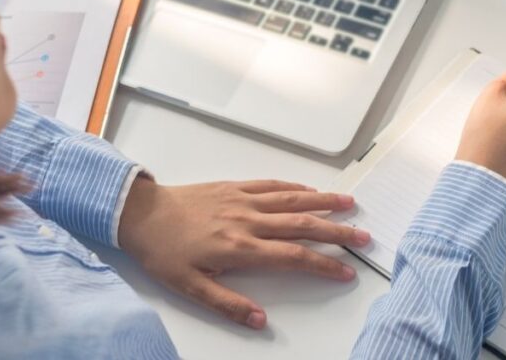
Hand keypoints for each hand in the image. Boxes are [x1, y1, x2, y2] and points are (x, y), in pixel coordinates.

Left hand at [117, 178, 369, 328]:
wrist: (141, 214)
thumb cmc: (163, 251)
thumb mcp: (190, 288)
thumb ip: (229, 304)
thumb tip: (260, 320)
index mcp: (241, 248)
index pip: (295, 257)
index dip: (325, 264)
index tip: (346, 270)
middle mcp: (249, 221)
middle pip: (304, 225)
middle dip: (338, 232)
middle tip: (364, 236)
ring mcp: (243, 201)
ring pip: (292, 199)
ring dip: (323, 201)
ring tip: (349, 203)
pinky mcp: (234, 188)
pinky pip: (271, 184)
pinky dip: (294, 186)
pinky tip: (308, 189)